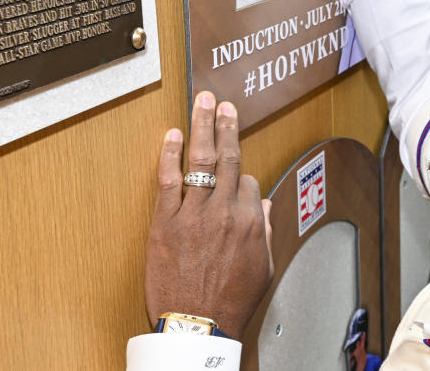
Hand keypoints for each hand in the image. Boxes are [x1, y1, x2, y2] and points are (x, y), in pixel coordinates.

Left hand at [144, 93, 273, 339]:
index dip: (241, 179)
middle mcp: (224, 212)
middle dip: (227, 125)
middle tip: (224, 104)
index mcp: (250, 222)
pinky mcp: (165, 222)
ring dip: (204, 126)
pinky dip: (170, 155)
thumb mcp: (262, 270)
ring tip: (204, 103)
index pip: (248, 181)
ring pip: (201, 160)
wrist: (197, 327)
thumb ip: (263, 233)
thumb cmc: (228, 304)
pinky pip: (168, 180)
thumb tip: (263, 207)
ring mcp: (194, 214)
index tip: (234, 179)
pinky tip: (173, 135)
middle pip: (228, 157)